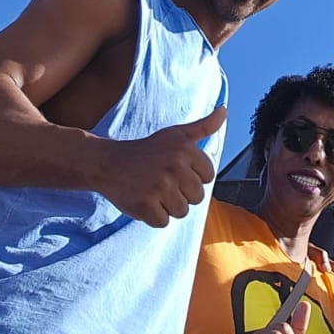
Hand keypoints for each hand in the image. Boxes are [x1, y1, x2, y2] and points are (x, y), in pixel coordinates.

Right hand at [95, 105, 226, 225]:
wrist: (109, 163)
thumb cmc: (147, 150)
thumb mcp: (177, 134)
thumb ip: (203, 126)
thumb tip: (224, 110)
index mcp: (185, 149)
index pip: (208, 176)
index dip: (194, 177)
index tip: (178, 171)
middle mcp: (174, 166)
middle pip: (197, 197)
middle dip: (183, 193)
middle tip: (164, 182)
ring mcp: (159, 187)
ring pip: (182, 211)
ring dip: (168, 206)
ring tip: (154, 191)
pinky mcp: (145, 205)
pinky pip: (163, 222)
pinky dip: (154, 216)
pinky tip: (145, 200)